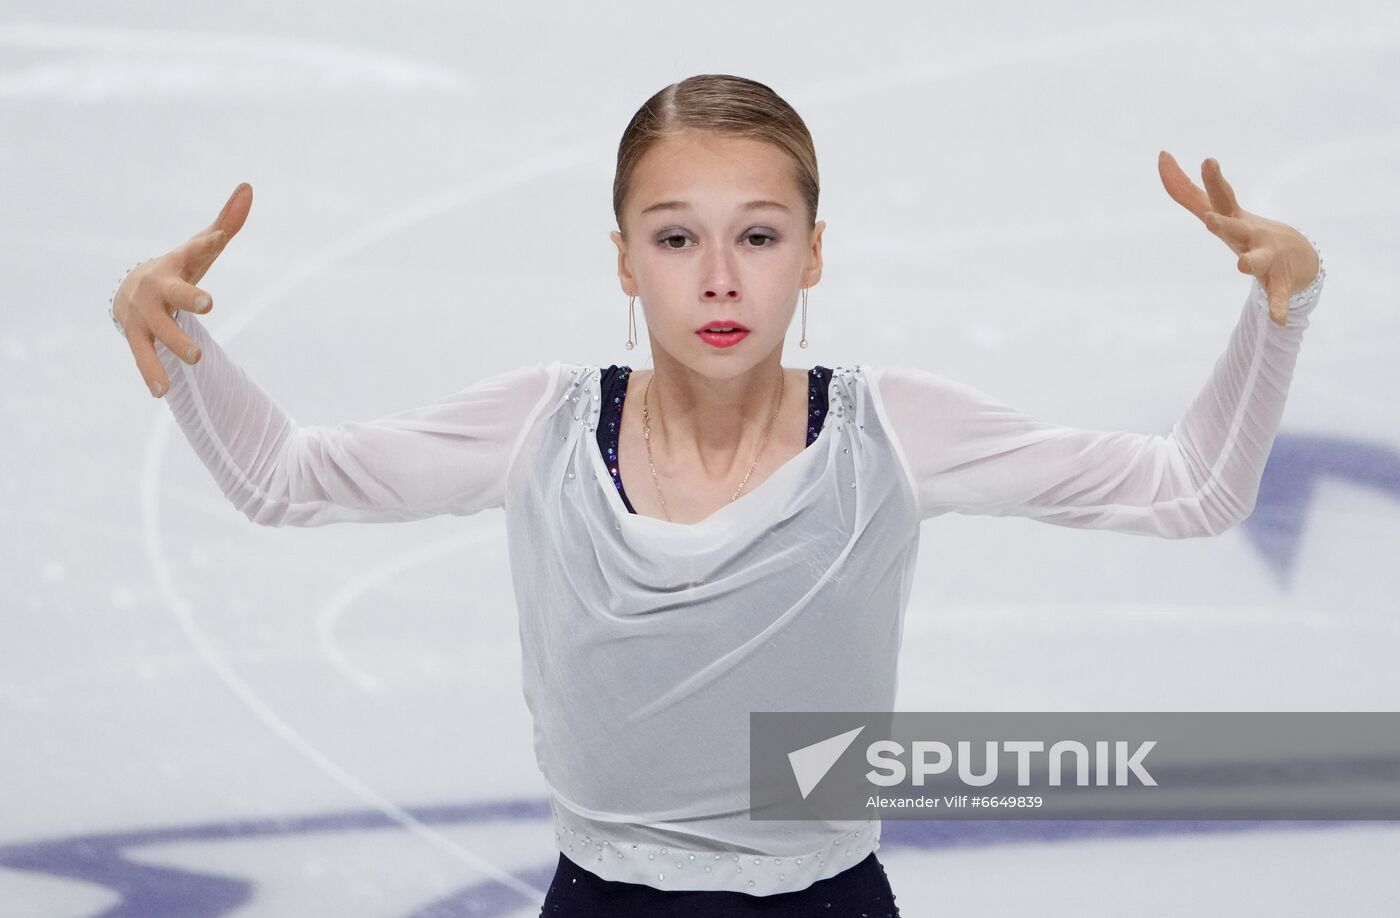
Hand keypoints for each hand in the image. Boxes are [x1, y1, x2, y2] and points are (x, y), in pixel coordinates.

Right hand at [114, 183, 252, 396]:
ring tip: (197, 359)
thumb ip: (226, 224)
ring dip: (177, 344)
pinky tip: (162, 392)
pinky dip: (152, 373)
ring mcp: (145, 314)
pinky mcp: (136, 337)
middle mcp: (158, 288)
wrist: (130, 290)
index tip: (218, 237)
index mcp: (178, 264)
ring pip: (161, 331)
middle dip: (189, 296)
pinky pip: (143, 357)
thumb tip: (248, 187)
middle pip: (175, 293)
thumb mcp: (200, 249)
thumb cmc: (177, 268)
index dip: (208, 243)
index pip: (196, 251)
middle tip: (208, 304)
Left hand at [1157, 151, 1318, 326]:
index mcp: (1233, 220)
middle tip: (1208, 219)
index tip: (1204, 160)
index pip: (1218, 198)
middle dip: (1221, 223)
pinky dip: (1277, 306)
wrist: (1297, 256)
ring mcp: (1265, 257)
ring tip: (1242, 265)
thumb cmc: (1246, 230)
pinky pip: (1277, 296)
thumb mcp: (1217, 210)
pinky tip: (1278, 319)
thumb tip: (1162, 158)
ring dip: (1250, 261)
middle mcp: (1250, 235)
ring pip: (1257, 260)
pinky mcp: (1277, 282)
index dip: (1209, 181)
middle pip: (1234, 227)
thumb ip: (1186, 189)